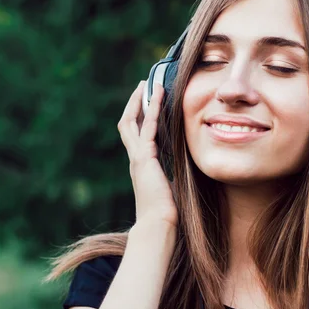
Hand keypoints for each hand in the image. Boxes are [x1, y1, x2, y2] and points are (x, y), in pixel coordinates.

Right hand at [117, 80, 177, 227]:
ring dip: (140, 101)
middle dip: (134, 103)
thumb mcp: (170, 186)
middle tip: (143, 86)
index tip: (147, 101)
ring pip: (132, 121)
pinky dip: (152, 110)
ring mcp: (137, 157)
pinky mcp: (144, 158)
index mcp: (141, 165)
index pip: (135, 134)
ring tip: (148, 84)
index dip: (139, 116)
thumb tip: (182, 171)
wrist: (159, 224)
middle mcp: (135, 158)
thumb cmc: (166, 212)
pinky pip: (147, 128)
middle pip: (127, 123)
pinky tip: (158, 96)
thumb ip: (172, 174)